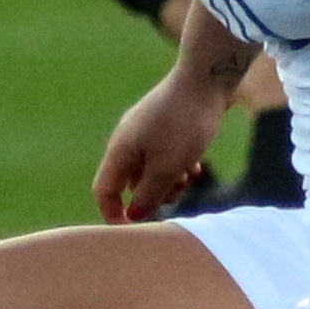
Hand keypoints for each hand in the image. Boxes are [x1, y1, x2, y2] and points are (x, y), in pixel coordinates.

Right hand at [96, 65, 236, 222]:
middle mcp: (127, 141)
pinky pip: (163, 156)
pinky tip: (197, 164)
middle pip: (130, 183)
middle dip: (153, 195)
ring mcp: (144, 131)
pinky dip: (177, 165)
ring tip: (192, 176)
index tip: (136, 230)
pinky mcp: (163, 125)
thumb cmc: (185, 124)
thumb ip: (148, 195)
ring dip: (169, 181)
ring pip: (150, 170)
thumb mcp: (168, 167)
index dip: (114, 214)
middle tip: (179, 192)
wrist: (205, 78)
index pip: (104, 191)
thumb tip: (134, 215)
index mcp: (120, 150)